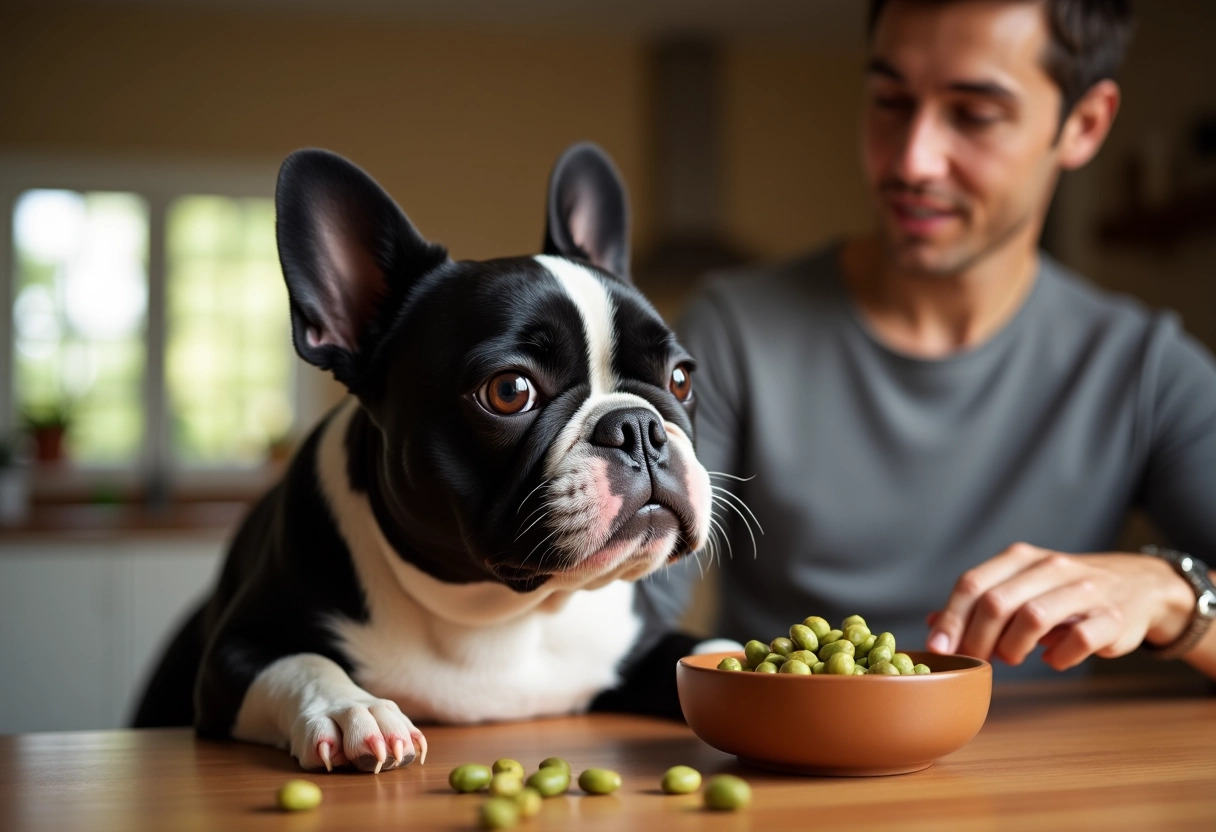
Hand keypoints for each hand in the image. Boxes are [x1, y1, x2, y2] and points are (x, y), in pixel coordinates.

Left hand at [925, 542, 1194, 670]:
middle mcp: (1050, 567)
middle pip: (997, 602)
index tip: (938, 648)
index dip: (950, 618)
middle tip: (976, 660)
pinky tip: (1052, 659)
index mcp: (1020, 558)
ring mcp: (1084, 590)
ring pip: (1034, 617)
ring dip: (1013, 646)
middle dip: (977, 638)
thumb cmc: (1064, 592)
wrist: (1137, 586)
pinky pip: (1079, 640)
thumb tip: (933, 624)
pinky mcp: (1113, 617)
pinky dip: (1058, 657)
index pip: (973, 583)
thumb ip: (979, 604)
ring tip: (1012, 657)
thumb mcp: (1021, 587)